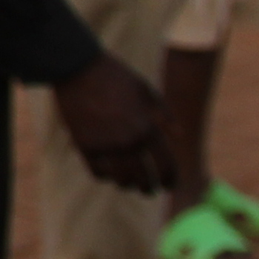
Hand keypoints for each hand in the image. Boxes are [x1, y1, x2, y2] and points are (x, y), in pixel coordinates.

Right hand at [51, 52, 177, 196]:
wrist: (78, 68)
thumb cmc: (116, 77)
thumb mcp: (148, 92)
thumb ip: (166, 116)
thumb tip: (180, 137)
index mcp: (148, 128)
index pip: (166, 166)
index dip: (170, 180)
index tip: (170, 186)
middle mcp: (129, 141)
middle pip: (144, 179)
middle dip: (150, 189)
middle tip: (150, 191)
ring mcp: (106, 145)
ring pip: (121, 179)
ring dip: (128, 185)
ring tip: (130, 184)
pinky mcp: (85, 145)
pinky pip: (98, 172)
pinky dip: (106, 176)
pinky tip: (110, 173)